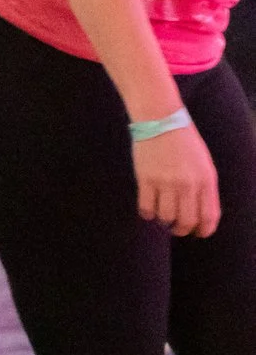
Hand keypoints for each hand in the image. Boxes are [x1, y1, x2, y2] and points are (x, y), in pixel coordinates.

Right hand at [135, 123, 220, 237]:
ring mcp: (166, 182)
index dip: (203, 230)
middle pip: (186, 221)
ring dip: (163, 221)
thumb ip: (204, 188)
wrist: (161, 121)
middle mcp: (188, 184)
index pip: (209, 216)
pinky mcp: (146, 179)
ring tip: (161, 216)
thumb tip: (197, 214)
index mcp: (206, 180)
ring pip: (165, 217)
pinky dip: (147, 214)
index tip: (197, 233)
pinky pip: (146, 207)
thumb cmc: (184, 143)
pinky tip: (148, 209)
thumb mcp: (203, 165)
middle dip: (181, 230)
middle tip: (176, 228)